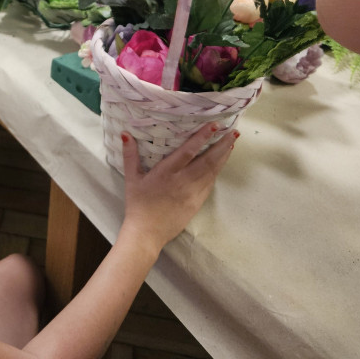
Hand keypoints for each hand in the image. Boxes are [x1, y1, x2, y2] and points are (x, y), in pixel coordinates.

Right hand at [119, 124, 235, 256]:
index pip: (188, 151)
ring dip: (223, 156)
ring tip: (231, 143)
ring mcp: (193, 193)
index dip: (202, 137)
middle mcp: (183, 181)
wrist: (147, 233)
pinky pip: (210, 184)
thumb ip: (130, 155)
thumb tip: (125, 134)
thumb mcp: (131, 178)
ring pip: (212, 172)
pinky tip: (221, 163)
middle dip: (222, 145)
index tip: (215, 125)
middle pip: (208, 160)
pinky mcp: (197, 203)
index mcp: (167, 172)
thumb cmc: (138, 204)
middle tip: (233, 131)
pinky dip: (217, 171)